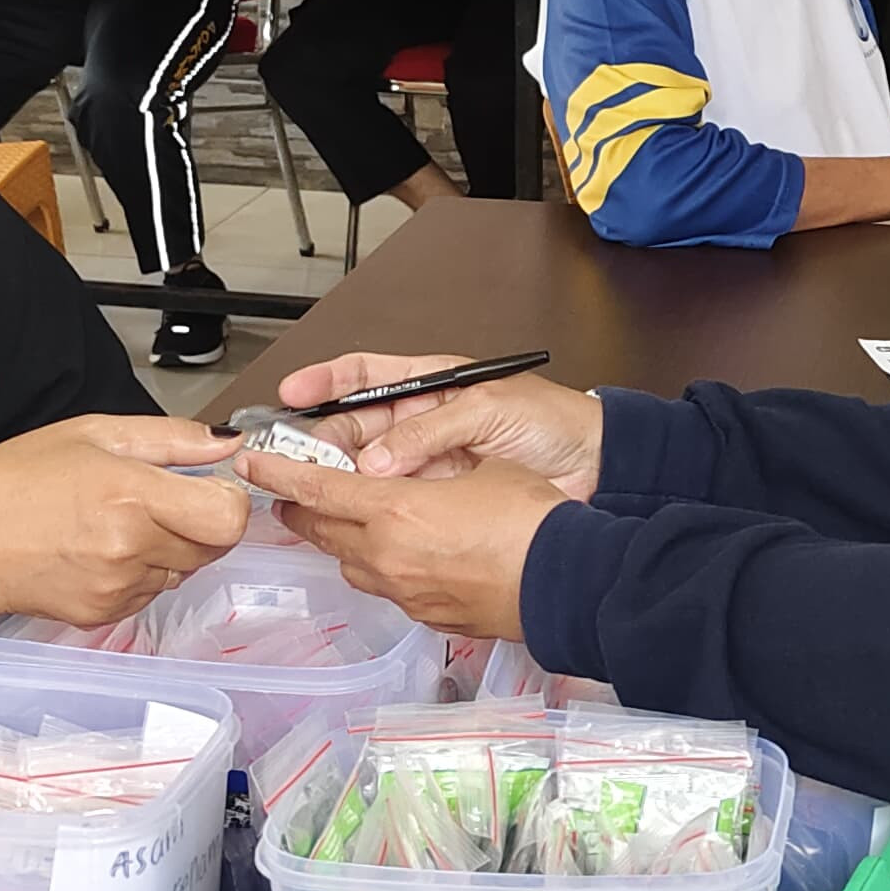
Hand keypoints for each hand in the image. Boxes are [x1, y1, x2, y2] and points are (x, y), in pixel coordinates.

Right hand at [0, 414, 250, 628]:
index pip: (229, 515)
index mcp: (129, 494)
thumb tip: (227, 443)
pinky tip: (100, 550)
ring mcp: (118, 587)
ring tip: (117, 523)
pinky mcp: (105, 615)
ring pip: (186, 570)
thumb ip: (170, 438)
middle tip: (157, 500)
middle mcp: (129, 547)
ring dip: (170, 548)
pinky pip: (152, 592)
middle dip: (200, 521)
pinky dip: (141, 572)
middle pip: (216, 545)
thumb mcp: (91, 433)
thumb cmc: (10, 483)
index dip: (229, 498)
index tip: (208, 485)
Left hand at [254, 461, 565, 640]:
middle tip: (292, 493)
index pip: (316, 488)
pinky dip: (384, 567)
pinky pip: (387, 587)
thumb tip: (418, 474)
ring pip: (351, 563)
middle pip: (321, 530)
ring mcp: (404, 592)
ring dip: (343, 540)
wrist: (568, 583)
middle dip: (301, 508)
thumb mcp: (482, 469)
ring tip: (353, 523)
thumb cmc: (534, 523)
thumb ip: (434, 470)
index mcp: (394, 510)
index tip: (252, 462)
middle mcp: (387, 555)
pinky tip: (409, 556)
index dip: (278, 472)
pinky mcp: (426, 617)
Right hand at [263, 352, 605, 493]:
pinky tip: (354, 514)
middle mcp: (422, 421)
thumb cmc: (553, 421)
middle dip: (322, 439)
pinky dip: (371, 507)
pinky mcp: (440, 498)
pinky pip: (395, 501)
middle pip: (355, 427)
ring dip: (341, 477)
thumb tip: (376, 459)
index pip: (364, 376)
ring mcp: (428, 461)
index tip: (292, 393)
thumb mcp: (488, 409)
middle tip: (296, 456)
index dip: (325, 381)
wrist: (597, 464)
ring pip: (368, 468)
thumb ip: (431, 429)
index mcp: (430, 385)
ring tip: (313, 487)